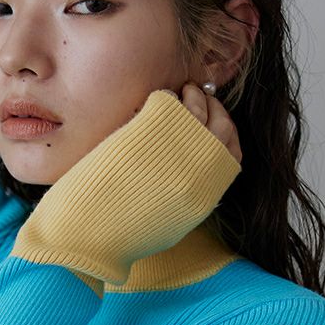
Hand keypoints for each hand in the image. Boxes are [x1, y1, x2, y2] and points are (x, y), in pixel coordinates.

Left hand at [11, 89, 241, 287]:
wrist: (91, 231)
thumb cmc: (121, 234)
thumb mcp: (168, 224)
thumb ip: (186, 200)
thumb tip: (188, 183)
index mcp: (206, 194)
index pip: (234, 154)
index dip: (227, 134)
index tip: (217, 125)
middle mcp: (200, 168)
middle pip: (223, 126)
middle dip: (216, 109)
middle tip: (203, 100)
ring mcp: (178, 146)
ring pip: (200, 109)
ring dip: (195, 96)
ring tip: (185, 90)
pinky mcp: (150, 132)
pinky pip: (171, 104)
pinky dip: (171, 96)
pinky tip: (165, 96)